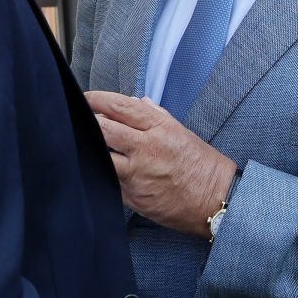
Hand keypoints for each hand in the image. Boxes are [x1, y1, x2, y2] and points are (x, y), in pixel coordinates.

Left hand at [87, 90, 236, 237]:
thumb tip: (136, 103)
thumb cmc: (201, 165)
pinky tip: (100, 167)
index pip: (120, 106)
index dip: (98, 99)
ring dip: (92, 148)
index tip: (87, 98)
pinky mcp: (133, 197)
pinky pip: (108, 180)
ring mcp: (137, 174)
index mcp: (159, 128)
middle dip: (89, 121)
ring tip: (89, 145)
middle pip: (104, 128)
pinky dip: (102, 172)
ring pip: (100, 155)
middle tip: (82, 119)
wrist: (216, 199)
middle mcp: (146, 148)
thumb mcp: (181, 132)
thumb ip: (156, 116)